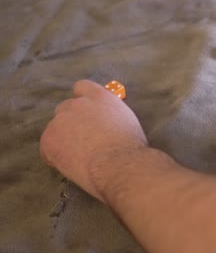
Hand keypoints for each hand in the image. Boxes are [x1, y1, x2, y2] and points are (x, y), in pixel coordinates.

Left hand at [40, 80, 147, 200]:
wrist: (119, 164)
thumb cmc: (131, 147)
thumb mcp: (127, 120)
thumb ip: (111, 114)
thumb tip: (107, 121)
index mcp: (100, 97)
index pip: (82, 87)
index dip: (82, 101)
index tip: (86, 114)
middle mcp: (78, 104)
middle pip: (65, 108)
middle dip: (71, 122)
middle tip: (83, 140)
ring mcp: (61, 121)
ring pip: (55, 129)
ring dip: (63, 139)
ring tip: (79, 157)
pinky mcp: (49, 139)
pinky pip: (47, 148)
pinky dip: (55, 156)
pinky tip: (72, 165)